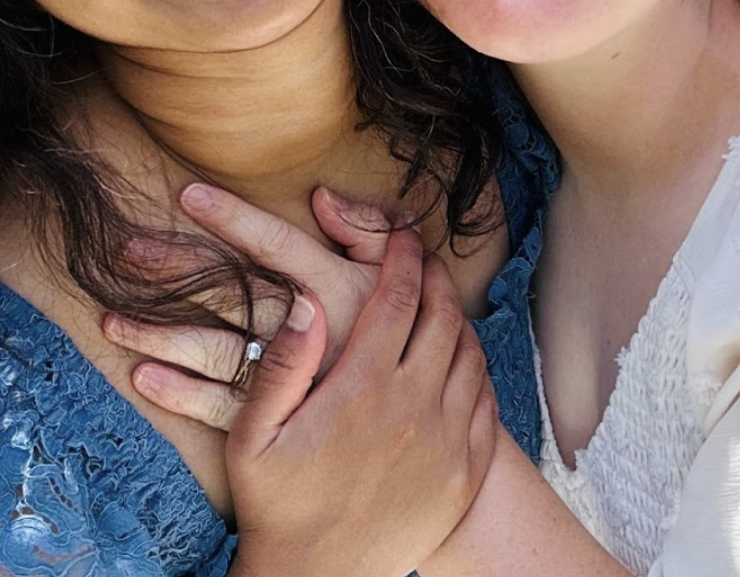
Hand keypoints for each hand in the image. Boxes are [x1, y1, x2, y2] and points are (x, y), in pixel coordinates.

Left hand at [103, 184, 396, 425]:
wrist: (421, 432)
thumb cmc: (407, 337)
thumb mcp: (403, 277)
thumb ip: (369, 231)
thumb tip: (321, 196)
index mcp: (336, 290)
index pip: (276, 245)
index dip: (233, 217)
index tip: (186, 194)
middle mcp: (308, 332)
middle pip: (232, 294)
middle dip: (176, 271)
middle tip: (125, 251)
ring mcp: (292, 380)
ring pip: (216, 351)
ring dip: (161, 335)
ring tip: (111, 319)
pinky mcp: (282, 423)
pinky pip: (223, 406)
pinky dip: (181, 395)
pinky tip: (142, 377)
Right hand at [223, 227, 498, 576]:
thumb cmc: (277, 502)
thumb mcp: (254, 435)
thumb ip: (282, 363)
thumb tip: (307, 299)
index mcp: (363, 390)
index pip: (398, 298)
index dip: (402, 257)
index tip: (401, 237)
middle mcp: (415, 408)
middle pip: (443, 316)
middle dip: (435, 276)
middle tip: (424, 257)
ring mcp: (448, 441)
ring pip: (469, 354)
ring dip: (457, 318)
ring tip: (439, 302)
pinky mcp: (466, 471)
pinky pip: (485, 401)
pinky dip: (474, 368)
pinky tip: (456, 360)